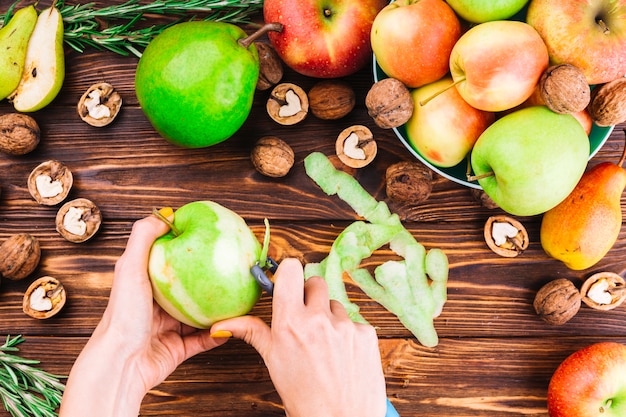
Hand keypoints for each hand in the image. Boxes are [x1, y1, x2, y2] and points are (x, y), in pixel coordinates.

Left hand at [60, 214, 227, 416]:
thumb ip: (144, 237)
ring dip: (218, 307)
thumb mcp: (130, 268)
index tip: (209, 237)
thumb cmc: (122, 316)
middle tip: (230, 266)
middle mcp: (155, 304)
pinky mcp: (178, 348)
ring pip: (200, 313)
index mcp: (144, 283)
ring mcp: (167, 327)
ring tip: (238, 295)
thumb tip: (166, 213)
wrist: (121, 364)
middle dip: (209, 278)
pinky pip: (205, 339)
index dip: (187, 247)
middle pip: (188, 286)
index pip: (168, 259)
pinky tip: (234, 323)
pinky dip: (219, 332)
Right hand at [211, 258, 387, 416]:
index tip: (288, 283)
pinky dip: (348, 334)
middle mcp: (318, 318)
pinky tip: (342, 355)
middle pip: (315, 282)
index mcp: (290, 322)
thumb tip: (222, 325)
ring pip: (335, 304)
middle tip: (305, 318)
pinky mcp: (366, 333)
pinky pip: (354, 322)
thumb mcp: (272, 361)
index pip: (292, 269)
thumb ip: (252, 332)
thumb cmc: (303, 396)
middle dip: (309, 295)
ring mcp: (345, 325)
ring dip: (329, 317)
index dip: (289, 273)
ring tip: (324, 346)